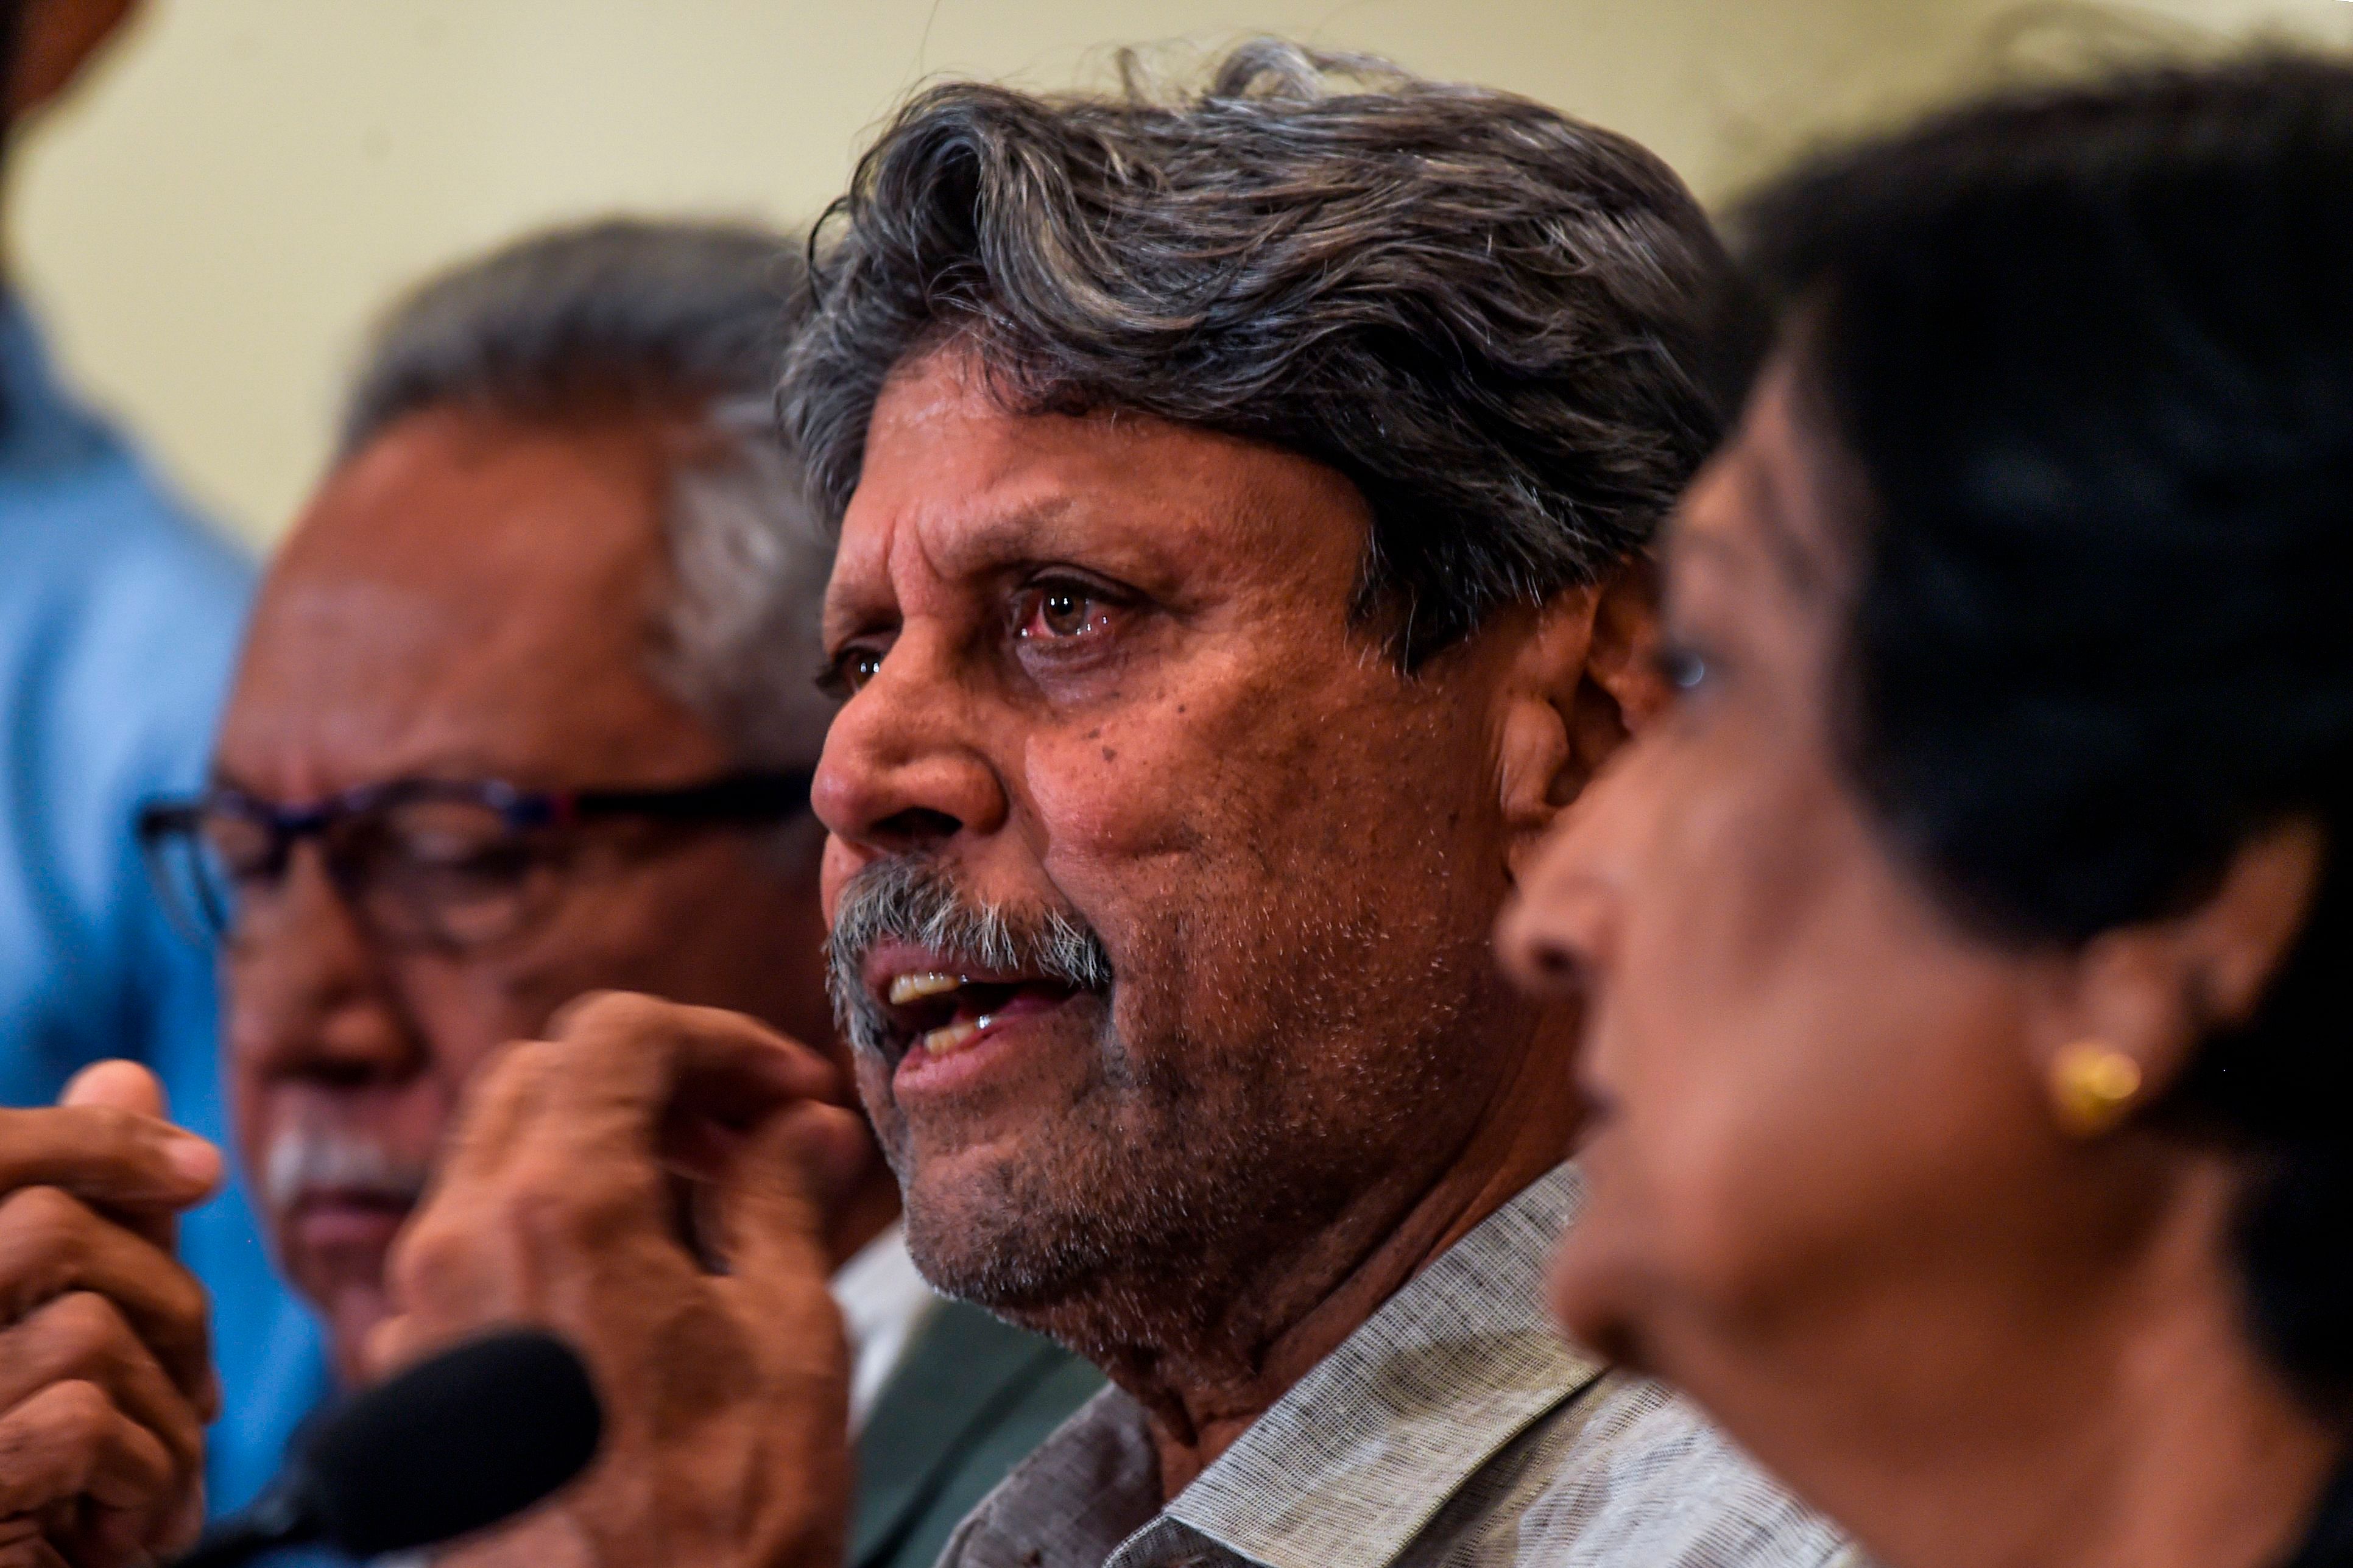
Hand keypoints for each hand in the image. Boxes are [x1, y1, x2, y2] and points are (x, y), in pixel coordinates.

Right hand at [0, 1063, 220, 1567]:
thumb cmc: (62, 1482)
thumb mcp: (87, 1342)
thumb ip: (97, 1215)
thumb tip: (127, 1070)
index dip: (95, 1138)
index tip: (201, 1172)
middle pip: (48, 1229)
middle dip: (165, 1302)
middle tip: (195, 1393)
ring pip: (85, 1327)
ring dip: (164, 1408)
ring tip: (158, 1474)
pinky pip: (80, 1424)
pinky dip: (143, 1479)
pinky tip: (126, 1527)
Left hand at [372, 993, 872, 1567]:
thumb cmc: (720, 1520)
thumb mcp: (786, 1332)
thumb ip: (780, 1197)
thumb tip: (800, 1125)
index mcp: (558, 1207)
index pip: (619, 1034)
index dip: (720, 1041)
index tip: (788, 1090)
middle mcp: (461, 1243)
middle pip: (543, 1075)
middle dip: (654, 1078)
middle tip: (747, 1131)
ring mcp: (422, 1315)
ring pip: (498, 1156)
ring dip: (601, 1144)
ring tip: (703, 1206)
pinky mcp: (415, 1379)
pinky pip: (472, 1246)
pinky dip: (552, 1220)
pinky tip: (636, 1281)